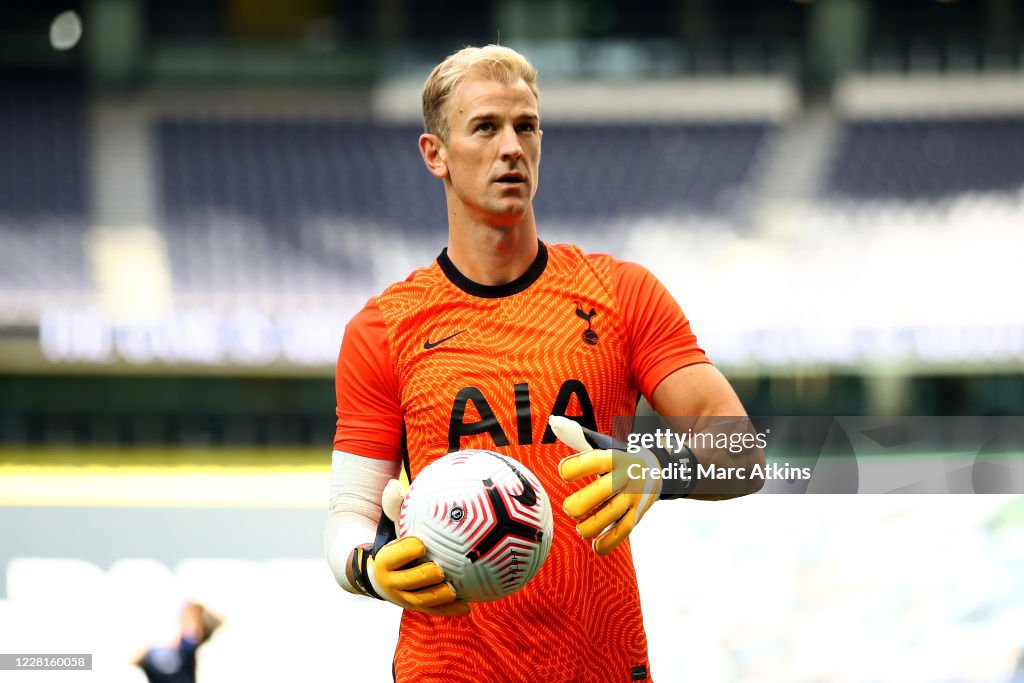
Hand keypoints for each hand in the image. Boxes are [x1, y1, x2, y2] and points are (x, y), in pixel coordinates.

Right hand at [354, 479, 469, 616]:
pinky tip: (467, 606)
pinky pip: (434, 611)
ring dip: (436, 597)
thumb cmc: (396, 541)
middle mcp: (392, 583)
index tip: (420, 543)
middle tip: (440, 569)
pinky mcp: (418, 607)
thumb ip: (395, 507)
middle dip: (422, 576)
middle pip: (407, 582)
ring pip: (421, 601)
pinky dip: (449, 610)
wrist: (383, 572)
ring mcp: (405, 598)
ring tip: (453, 590)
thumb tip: (393, 483)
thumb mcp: (393, 525)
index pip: (393, 556)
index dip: (405, 551)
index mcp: (385, 561)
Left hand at [549, 416, 669, 555]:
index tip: (563, 473)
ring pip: (612, 515)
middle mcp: (626, 476)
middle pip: (603, 491)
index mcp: (616, 457)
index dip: (573, 468)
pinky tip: (595, 546)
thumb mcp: (603, 444)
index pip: (594, 461)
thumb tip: (554, 422)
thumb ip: (577, 436)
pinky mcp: (638, 514)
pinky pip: (624, 532)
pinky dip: (608, 543)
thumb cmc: (620, 457)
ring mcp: (634, 497)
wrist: (659, 468)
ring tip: (579, 528)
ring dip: (590, 526)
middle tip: (569, 509)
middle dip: (580, 504)